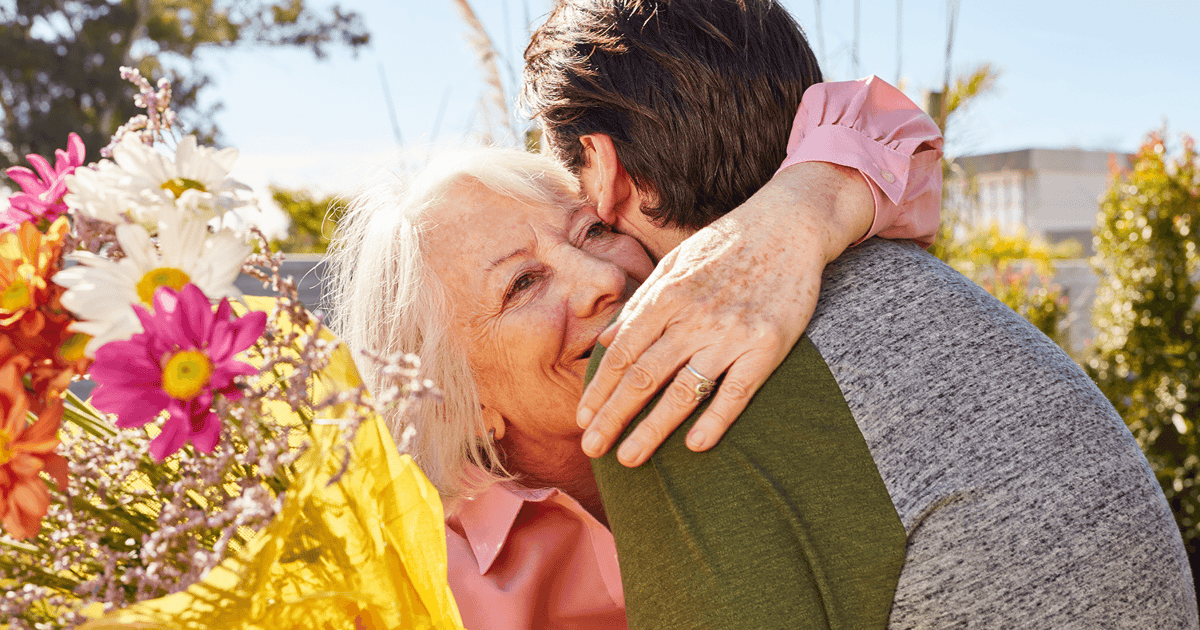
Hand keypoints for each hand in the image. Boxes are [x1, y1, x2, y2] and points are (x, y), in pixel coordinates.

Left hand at [577, 161, 874, 465]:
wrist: (792, 223)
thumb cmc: (729, 243)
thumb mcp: (675, 262)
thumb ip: (641, 302)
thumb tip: (607, 339)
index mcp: (667, 295)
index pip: (623, 352)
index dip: (599, 388)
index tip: (582, 417)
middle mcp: (694, 317)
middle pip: (643, 377)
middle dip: (613, 417)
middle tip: (592, 449)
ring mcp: (732, 333)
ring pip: (683, 392)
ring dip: (652, 429)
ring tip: (629, 459)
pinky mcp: (768, 346)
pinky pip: (737, 392)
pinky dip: (714, 421)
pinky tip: (694, 446)